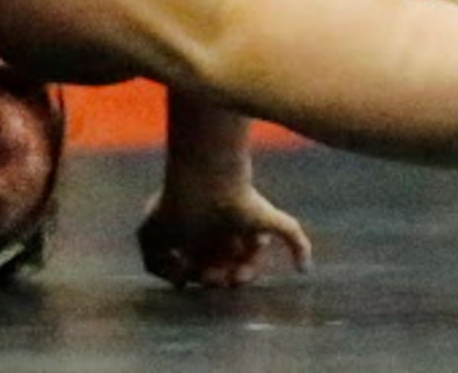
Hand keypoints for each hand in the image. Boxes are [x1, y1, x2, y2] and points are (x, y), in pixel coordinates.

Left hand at [138, 183, 312, 289]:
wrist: (208, 178)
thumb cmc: (240, 200)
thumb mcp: (274, 221)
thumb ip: (297, 241)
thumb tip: (305, 270)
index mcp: (223, 236)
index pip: (231, 268)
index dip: (238, 277)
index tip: (240, 277)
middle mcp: (198, 236)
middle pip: (207, 272)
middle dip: (216, 280)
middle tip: (216, 277)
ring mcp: (173, 234)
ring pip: (181, 272)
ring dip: (192, 277)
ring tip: (199, 270)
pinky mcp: (151, 232)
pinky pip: (153, 265)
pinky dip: (166, 271)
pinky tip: (181, 262)